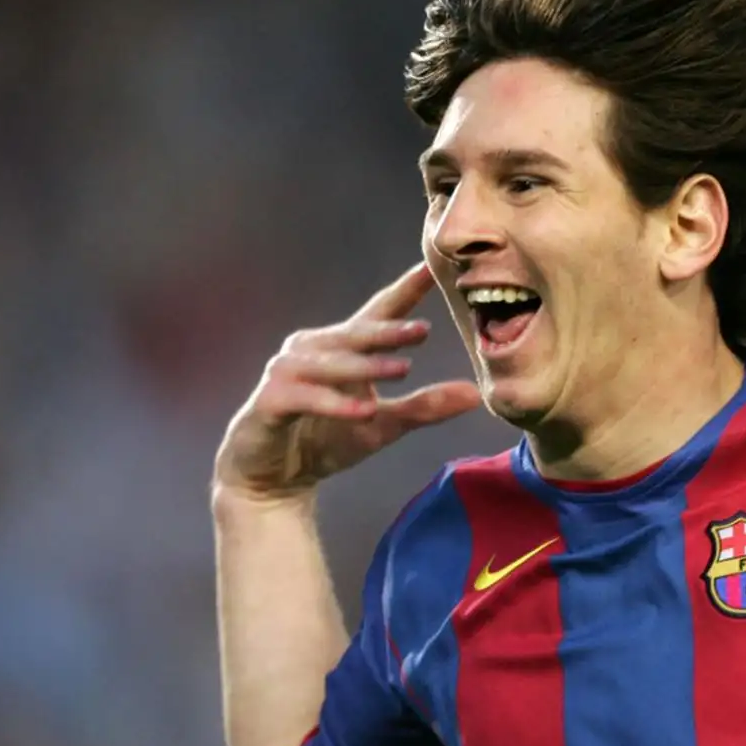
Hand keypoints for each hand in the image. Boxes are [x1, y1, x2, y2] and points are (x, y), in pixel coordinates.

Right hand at [213, 263, 481, 501]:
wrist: (273, 477)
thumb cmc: (326, 439)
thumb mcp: (383, 424)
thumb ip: (424, 408)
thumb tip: (475, 395)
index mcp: (343, 347)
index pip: (379, 312)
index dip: (405, 290)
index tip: (432, 268)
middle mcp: (313, 349)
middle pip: (356, 334)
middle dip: (389, 331)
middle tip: (424, 329)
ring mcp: (288, 371)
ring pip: (332, 364)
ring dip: (366, 367)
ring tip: (403, 369)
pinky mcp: (270, 400)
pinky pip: (306, 397)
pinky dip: (334, 403)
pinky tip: (365, 410)